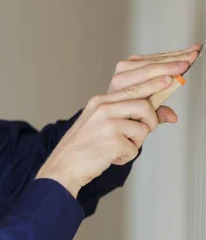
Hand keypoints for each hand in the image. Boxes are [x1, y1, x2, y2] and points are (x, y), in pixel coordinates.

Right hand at [36, 75, 172, 197]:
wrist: (63, 166)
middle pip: (144, 104)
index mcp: (100, 100)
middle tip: (150, 125)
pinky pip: (136, 148)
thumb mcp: (105, 124)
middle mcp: (103, 107)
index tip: (175, 73)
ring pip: (144, 128)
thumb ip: (133, 115)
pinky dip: (127, 155)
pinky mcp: (112, 141)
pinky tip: (112, 156)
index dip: (156, 78)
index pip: (134, 85)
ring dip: (137, 141)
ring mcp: (107, 124)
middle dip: (153, 118)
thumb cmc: (85, 145)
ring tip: (120, 145)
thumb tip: (170, 114)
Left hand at [107, 43, 201, 122]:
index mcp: (122, 94)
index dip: (161, 78)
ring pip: (153, 59)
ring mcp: (124, 68)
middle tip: (192, 57)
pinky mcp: (130, 61)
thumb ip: (159, 115)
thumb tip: (172, 116)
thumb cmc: (130, 111)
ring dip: (175, 55)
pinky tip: (183, 52)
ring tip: (193, 52)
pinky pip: (153, 57)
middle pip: (149, 68)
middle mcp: (120, 79)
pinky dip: (170, 55)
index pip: (143, 85)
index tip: (177, 74)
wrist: (114, 104)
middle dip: (173, 63)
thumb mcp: (144, 118)